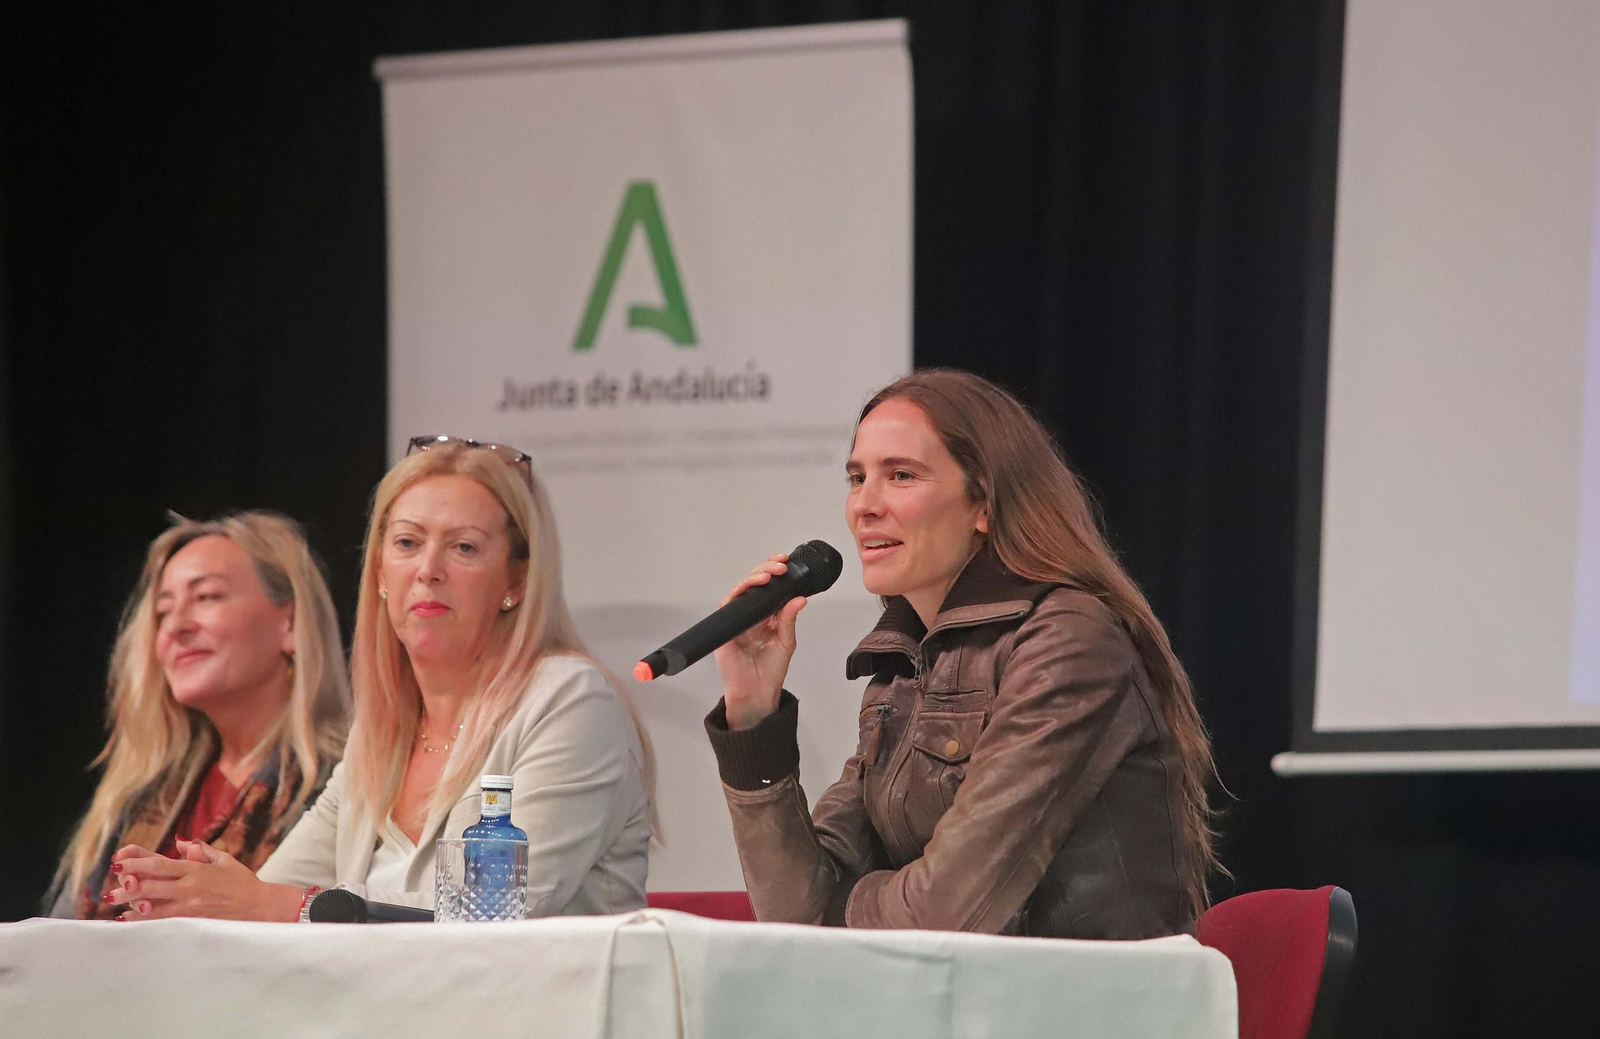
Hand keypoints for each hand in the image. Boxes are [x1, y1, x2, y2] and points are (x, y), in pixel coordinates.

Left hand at [106, 839, 302, 921]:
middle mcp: (190, 887)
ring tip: (114, 905)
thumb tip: (182, 843)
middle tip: (110, 890)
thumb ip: (201, 851)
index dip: (136, 862)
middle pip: (151, 885)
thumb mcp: (224, 861)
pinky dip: (145, 921)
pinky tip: (132, 921)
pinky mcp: (194, 921)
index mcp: (196, 870)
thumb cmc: (243, 882)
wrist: (261, 906)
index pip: (160, 864)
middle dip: (127, 886)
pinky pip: (164, 921)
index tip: (119, 862)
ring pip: (154, 906)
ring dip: (131, 905)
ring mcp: (191, 906)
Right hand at [711, 553, 806, 730]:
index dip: (776, 572)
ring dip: (753, 578)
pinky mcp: (726, 626)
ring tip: (769, 575)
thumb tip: (799, 599)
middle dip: (767, 569)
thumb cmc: (770, 670)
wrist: (756, 692)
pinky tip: (750, 588)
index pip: (770, 587)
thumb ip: (789, 620)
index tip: (786, 563)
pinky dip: (739, 593)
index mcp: (767, 616)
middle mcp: (751, 614)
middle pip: (755, 583)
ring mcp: (737, 619)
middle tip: (780, 566)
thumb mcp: (786, 642)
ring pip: (741, 590)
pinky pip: (729, 604)